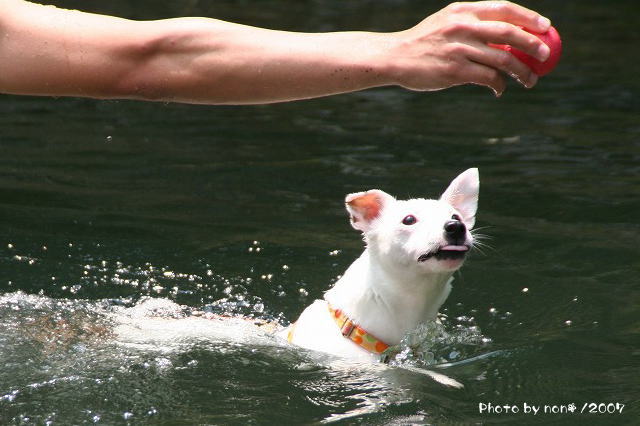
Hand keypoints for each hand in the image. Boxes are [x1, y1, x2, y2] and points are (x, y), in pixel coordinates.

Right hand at [384, 1, 551, 95]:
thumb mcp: (446, 23)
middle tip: (545, 56)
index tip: (546, 27)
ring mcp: (459, 48)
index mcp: (463, 11)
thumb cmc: (424, 42)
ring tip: (530, 81)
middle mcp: (462, 26)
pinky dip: (499, 84)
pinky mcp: (454, 70)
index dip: (529, 17)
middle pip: (509, 32)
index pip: (503, 8)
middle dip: (533, 44)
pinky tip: (500, 89)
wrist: (396, 57)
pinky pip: (488, 77)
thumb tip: (508, 34)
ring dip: (522, 72)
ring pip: (503, 58)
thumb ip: (472, 24)